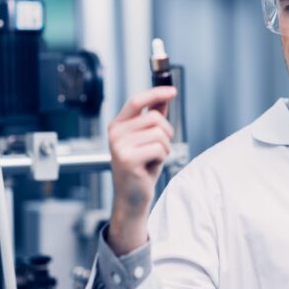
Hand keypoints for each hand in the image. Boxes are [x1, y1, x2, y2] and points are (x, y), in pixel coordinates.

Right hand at [107, 86, 176, 254]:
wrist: (132, 197)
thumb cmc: (140, 167)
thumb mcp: (147, 139)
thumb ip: (153, 116)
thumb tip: (165, 97)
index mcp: (117, 125)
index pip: (137, 100)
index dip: (156, 93)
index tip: (172, 91)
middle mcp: (115, 133)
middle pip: (154, 117)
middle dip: (166, 133)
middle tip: (158, 148)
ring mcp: (119, 146)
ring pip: (159, 133)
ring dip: (164, 148)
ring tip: (153, 158)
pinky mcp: (128, 159)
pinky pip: (159, 148)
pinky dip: (162, 158)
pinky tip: (150, 166)